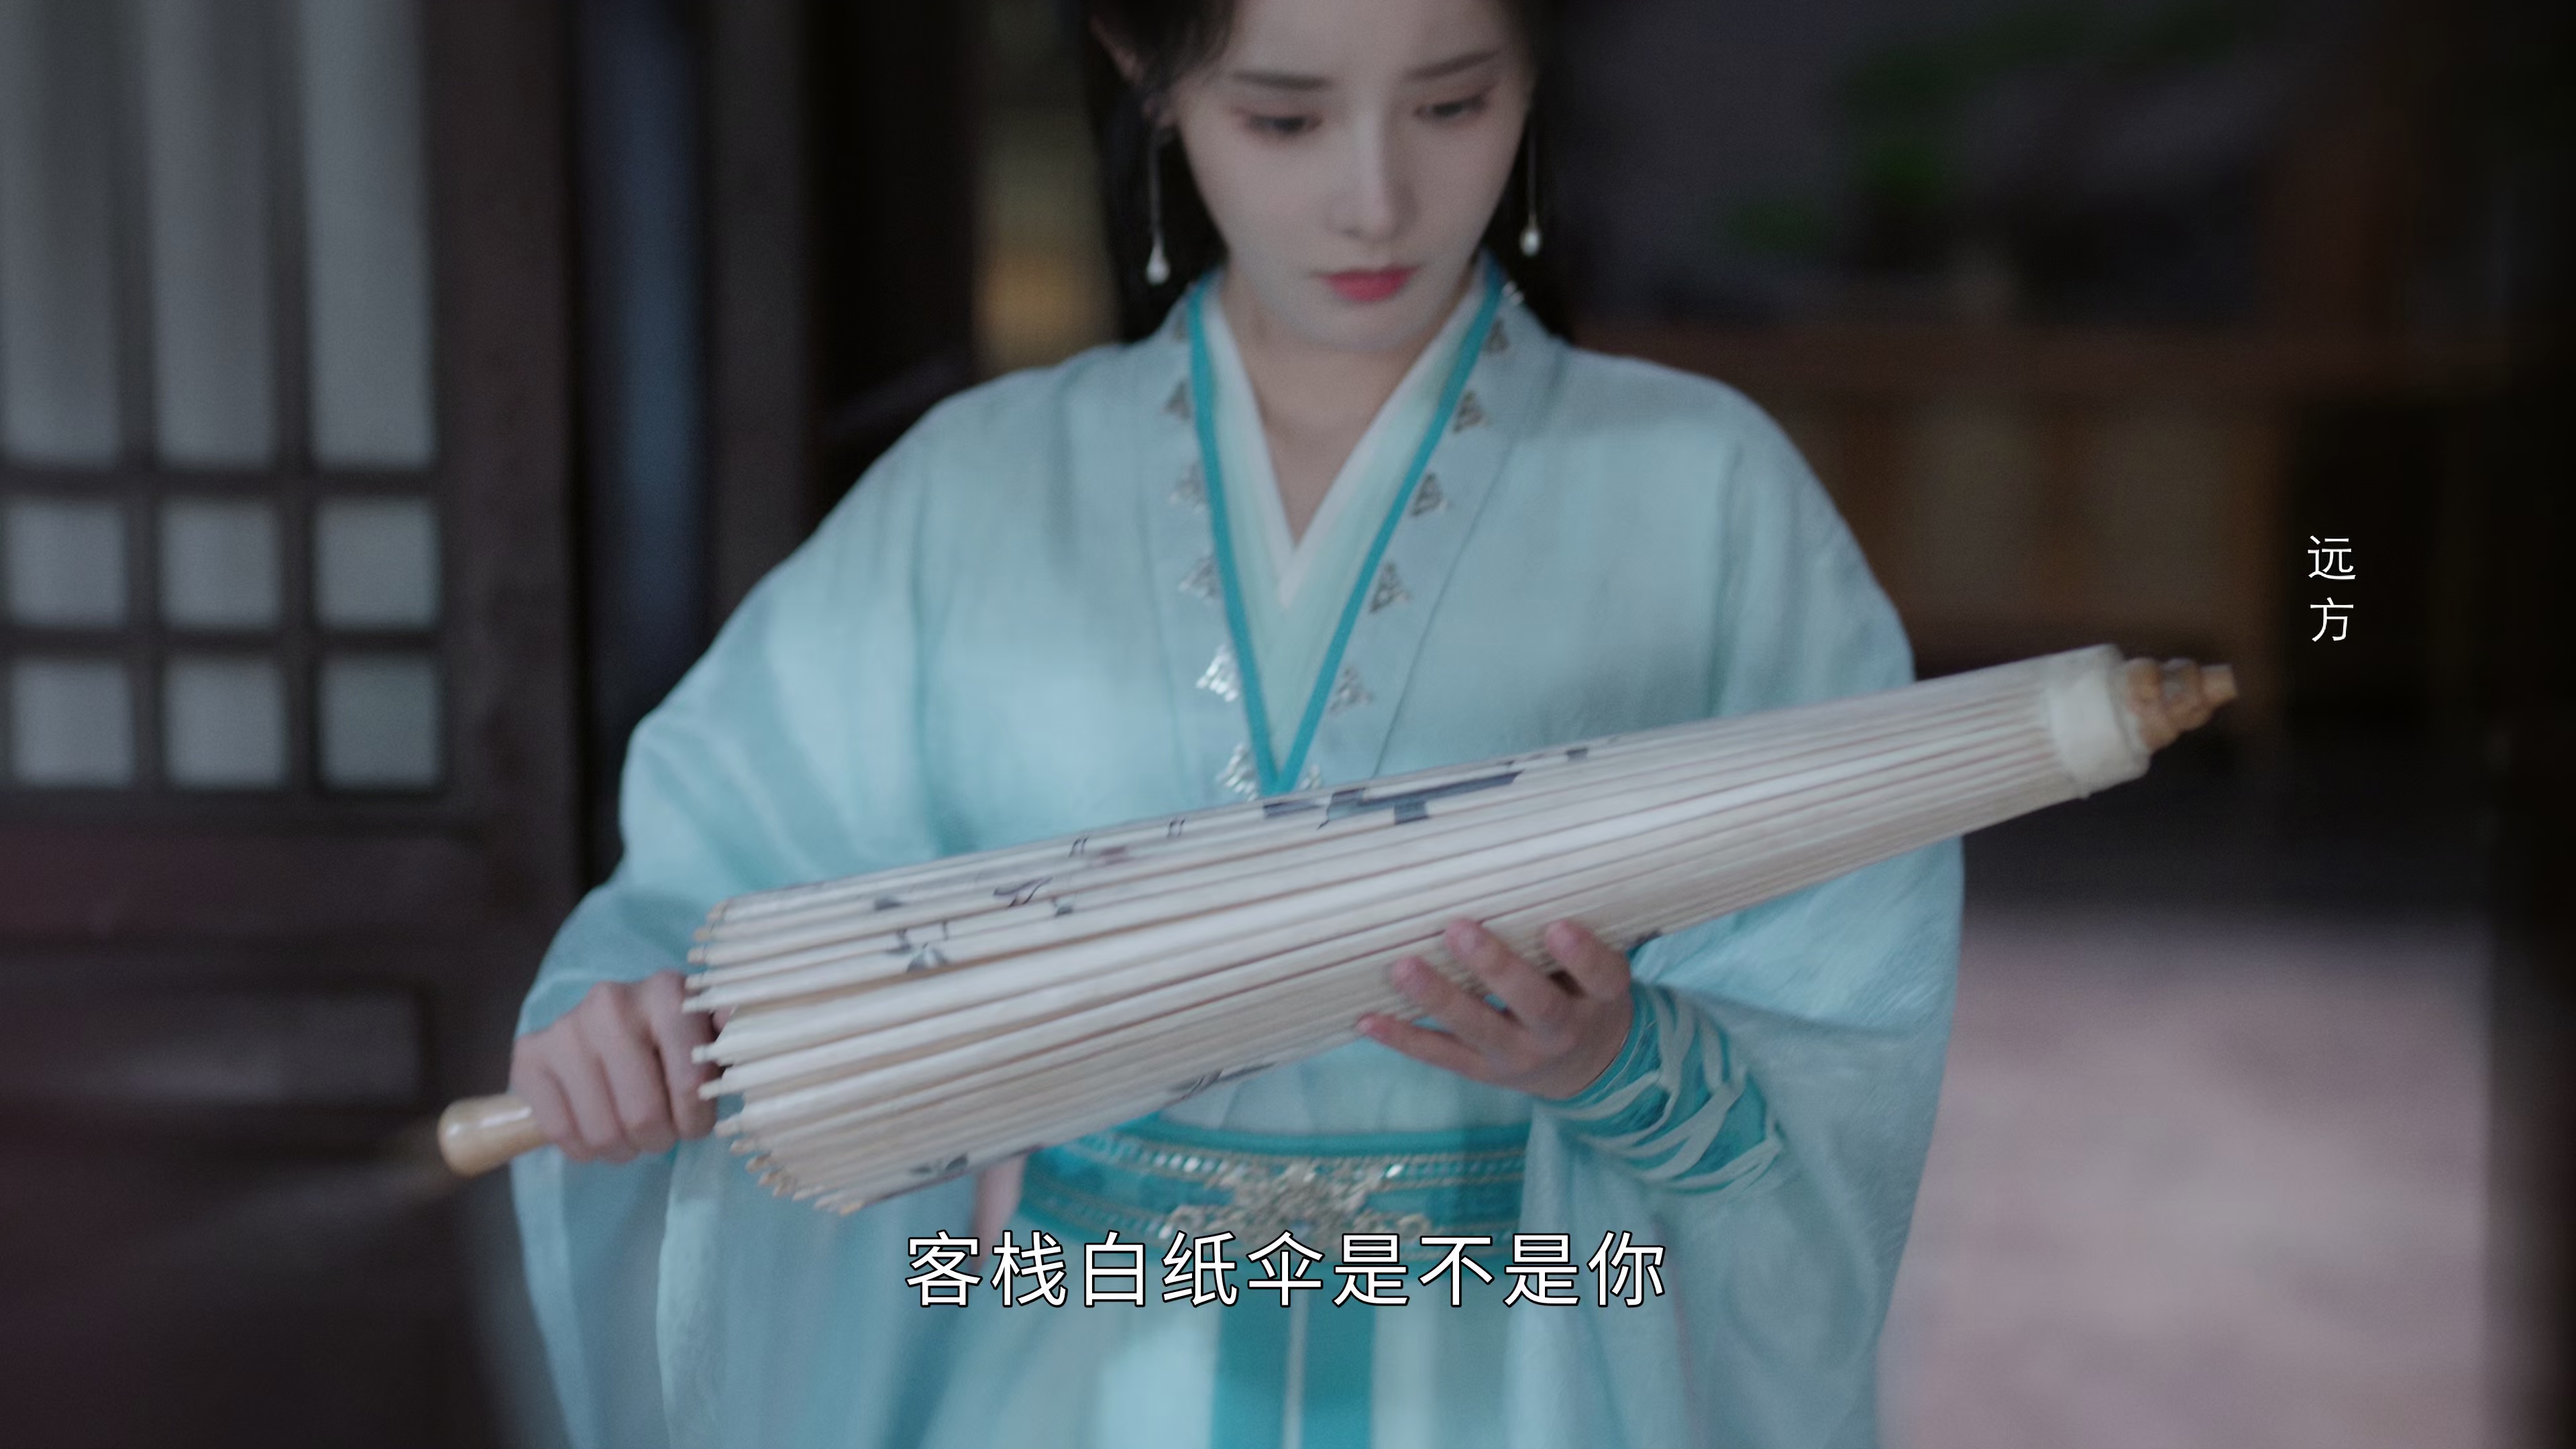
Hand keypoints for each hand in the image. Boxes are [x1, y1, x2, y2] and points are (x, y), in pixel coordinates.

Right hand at [510, 970, 717, 1162]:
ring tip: (630, 1133)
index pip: (691, 1084)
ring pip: (602, 1131)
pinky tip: (596, 1130)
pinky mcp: (529, 1056)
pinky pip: (562, 1132)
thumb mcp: (709, 1034)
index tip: (695, 1122)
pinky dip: (584, 1149)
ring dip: (623, 1149)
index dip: (696, 1120)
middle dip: (659, 1139)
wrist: (600, 1026)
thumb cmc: (669, 1040)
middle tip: (660, 1133)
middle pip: (643, 1116)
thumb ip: (737, 1039)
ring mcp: (565, 1028)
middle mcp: (611, 1003)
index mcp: (666, 993)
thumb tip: (768, 1038)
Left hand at [1356, 919, 1633, 1100]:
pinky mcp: (1482, 1071)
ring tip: (1404, 967)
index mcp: (1600, 998)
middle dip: (1496, 968)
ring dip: (1438, 998)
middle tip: (1459, 929)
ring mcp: (1519, 1056)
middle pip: (1536, 1004)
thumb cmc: (1583, 992)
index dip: (1581, 955)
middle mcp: (1563, 1031)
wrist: (1586, 1066)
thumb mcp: (1596, 967)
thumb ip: (1571, 931)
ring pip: (1479, 1028)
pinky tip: (1368, 1020)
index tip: (1558, 925)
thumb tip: (1515, 862)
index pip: (1601, 976)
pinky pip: (1440, 1055)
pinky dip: (1402, 1038)